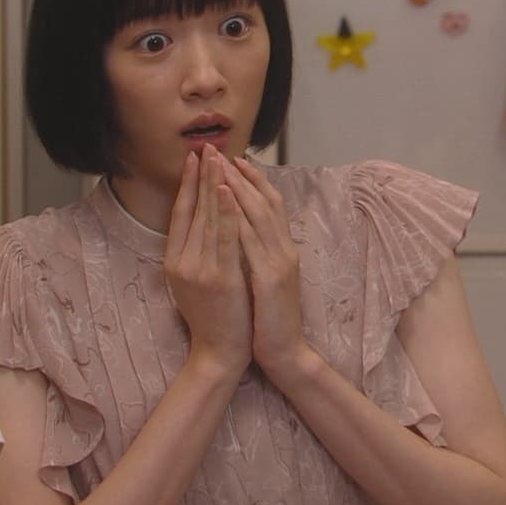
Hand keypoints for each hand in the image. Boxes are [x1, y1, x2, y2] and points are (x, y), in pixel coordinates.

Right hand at [163, 144, 252, 373]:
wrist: (218, 352)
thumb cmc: (212, 319)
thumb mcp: (191, 282)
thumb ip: (192, 253)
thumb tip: (197, 224)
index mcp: (174, 260)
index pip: (181, 213)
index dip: (188, 183)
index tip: (194, 158)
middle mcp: (182, 260)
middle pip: (193, 210)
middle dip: (201, 175)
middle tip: (205, 147)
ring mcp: (199, 268)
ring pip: (208, 218)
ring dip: (213, 184)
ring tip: (217, 158)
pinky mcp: (219, 277)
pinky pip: (224, 237)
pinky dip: (227, 211)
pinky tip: (229, 190)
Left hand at [224, 156, 308, 373]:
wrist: (285, 353)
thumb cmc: (268, 318)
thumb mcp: (264, 278)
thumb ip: (257, 253)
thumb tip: (240, 230)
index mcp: (283, 249)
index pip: (270, 204)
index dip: (252, 179)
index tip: (232, 159)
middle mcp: (284, 250)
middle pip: (265, 201)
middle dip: (241, 175)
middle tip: (220, 151)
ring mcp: (280, 262)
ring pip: (260, 215)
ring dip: (239, 187)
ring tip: (220, 165)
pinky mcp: (271, 278)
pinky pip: (252, 242)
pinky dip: (239, 218)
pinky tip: (225, 201)